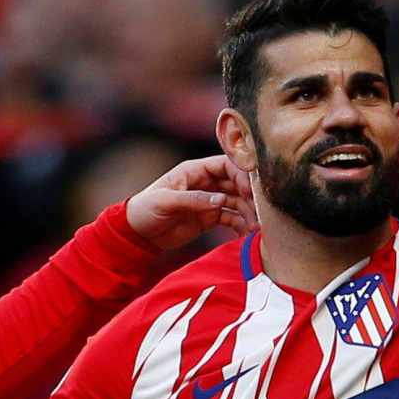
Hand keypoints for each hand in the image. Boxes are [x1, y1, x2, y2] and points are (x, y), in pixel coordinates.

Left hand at [124, 154, 256, 248]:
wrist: (138, 233)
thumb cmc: (146, 209)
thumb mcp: (166, 202)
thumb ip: (194, 200)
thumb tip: (221, 200)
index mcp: (194, 171)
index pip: (225, 164)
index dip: (241, 174)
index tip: (250, 190)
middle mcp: (206, 183)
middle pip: (237, 183)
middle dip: (250, 195)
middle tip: (261, 211)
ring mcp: (209, 200)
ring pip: (237, 201)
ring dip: (248, 212)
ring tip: (255, 228)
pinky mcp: (210, 217)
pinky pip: (231, 217)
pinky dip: (240, 224)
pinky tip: (247, 234)